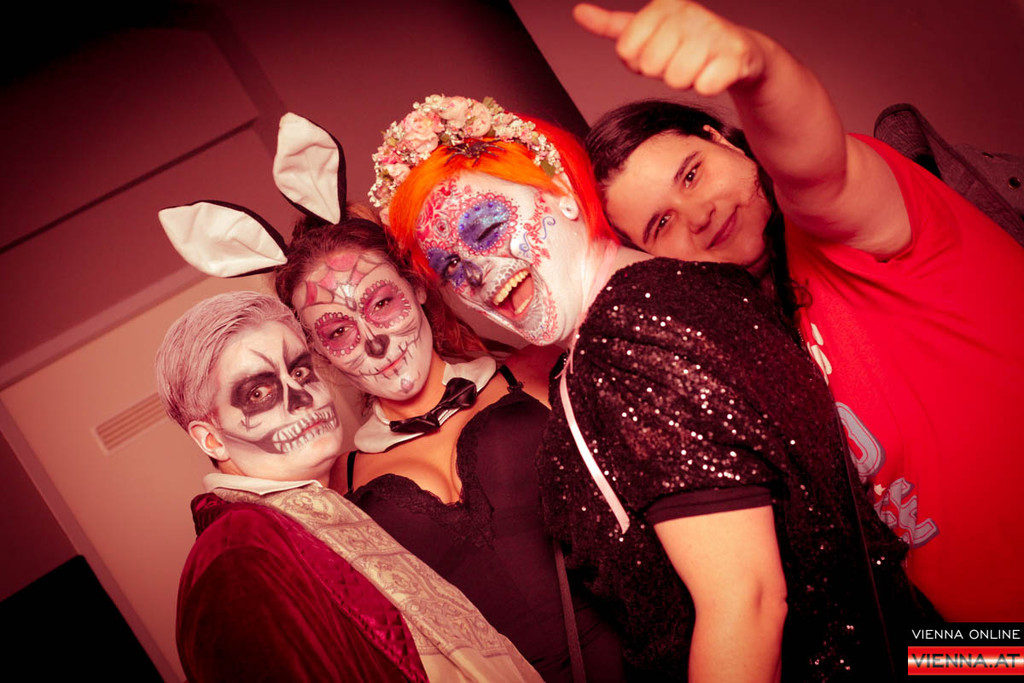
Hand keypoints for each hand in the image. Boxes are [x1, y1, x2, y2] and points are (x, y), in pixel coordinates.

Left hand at [573, 0, 767, 95]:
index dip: (639, 61)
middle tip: (679, 61)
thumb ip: (611, 25)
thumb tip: (578, 13)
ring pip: (676, 79)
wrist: (739, 53)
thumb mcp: (647, 31)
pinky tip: (715, 72)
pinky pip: (704, 87)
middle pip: (650, 66)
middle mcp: (688, 11)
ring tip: (697, 66)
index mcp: (663, 4)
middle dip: (663, 72)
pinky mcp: (734, 54)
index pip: (626, 50)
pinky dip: (707, 87)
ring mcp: (713, 31)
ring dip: (686, 81)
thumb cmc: (686, 44)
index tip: (657, 52)